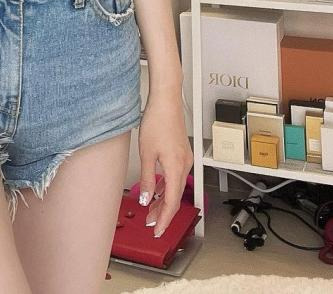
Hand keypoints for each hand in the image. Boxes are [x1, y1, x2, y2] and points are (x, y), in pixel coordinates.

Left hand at [137, 94, 192, 237]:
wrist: (166, 101)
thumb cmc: (157, 121)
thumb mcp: (147, 153)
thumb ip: (148, 179)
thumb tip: (147, 200)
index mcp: (176, 168)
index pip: (172, 202)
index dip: (164, 219)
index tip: (157, 230)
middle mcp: (185, 165)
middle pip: (175, 196)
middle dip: (163, 212)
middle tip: (151, 223)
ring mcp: (185, 159)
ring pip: (176, 186)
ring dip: (164, 199)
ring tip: (152, 209)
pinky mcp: (182, 153)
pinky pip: (176, 176)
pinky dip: (167, 186)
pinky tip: (158, 189)